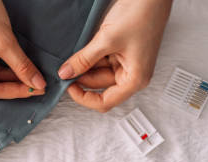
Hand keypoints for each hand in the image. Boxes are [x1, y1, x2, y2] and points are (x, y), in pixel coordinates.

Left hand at [58, 0, 172, 111]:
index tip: (68, 87)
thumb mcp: (106, 40)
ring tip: (76, 53)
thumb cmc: (141, 14)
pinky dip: (90, 56)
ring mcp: (127, 63)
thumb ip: (84, 59)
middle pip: (99, 86)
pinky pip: (101, 60)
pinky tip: (83, 49)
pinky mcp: (121, 52)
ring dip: (85, 65)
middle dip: (82, 77)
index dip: (84, 98)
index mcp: (136, 79)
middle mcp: (133, 74)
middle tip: (66, 67)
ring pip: (97, 73)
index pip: (105, 102)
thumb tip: (66, 73)